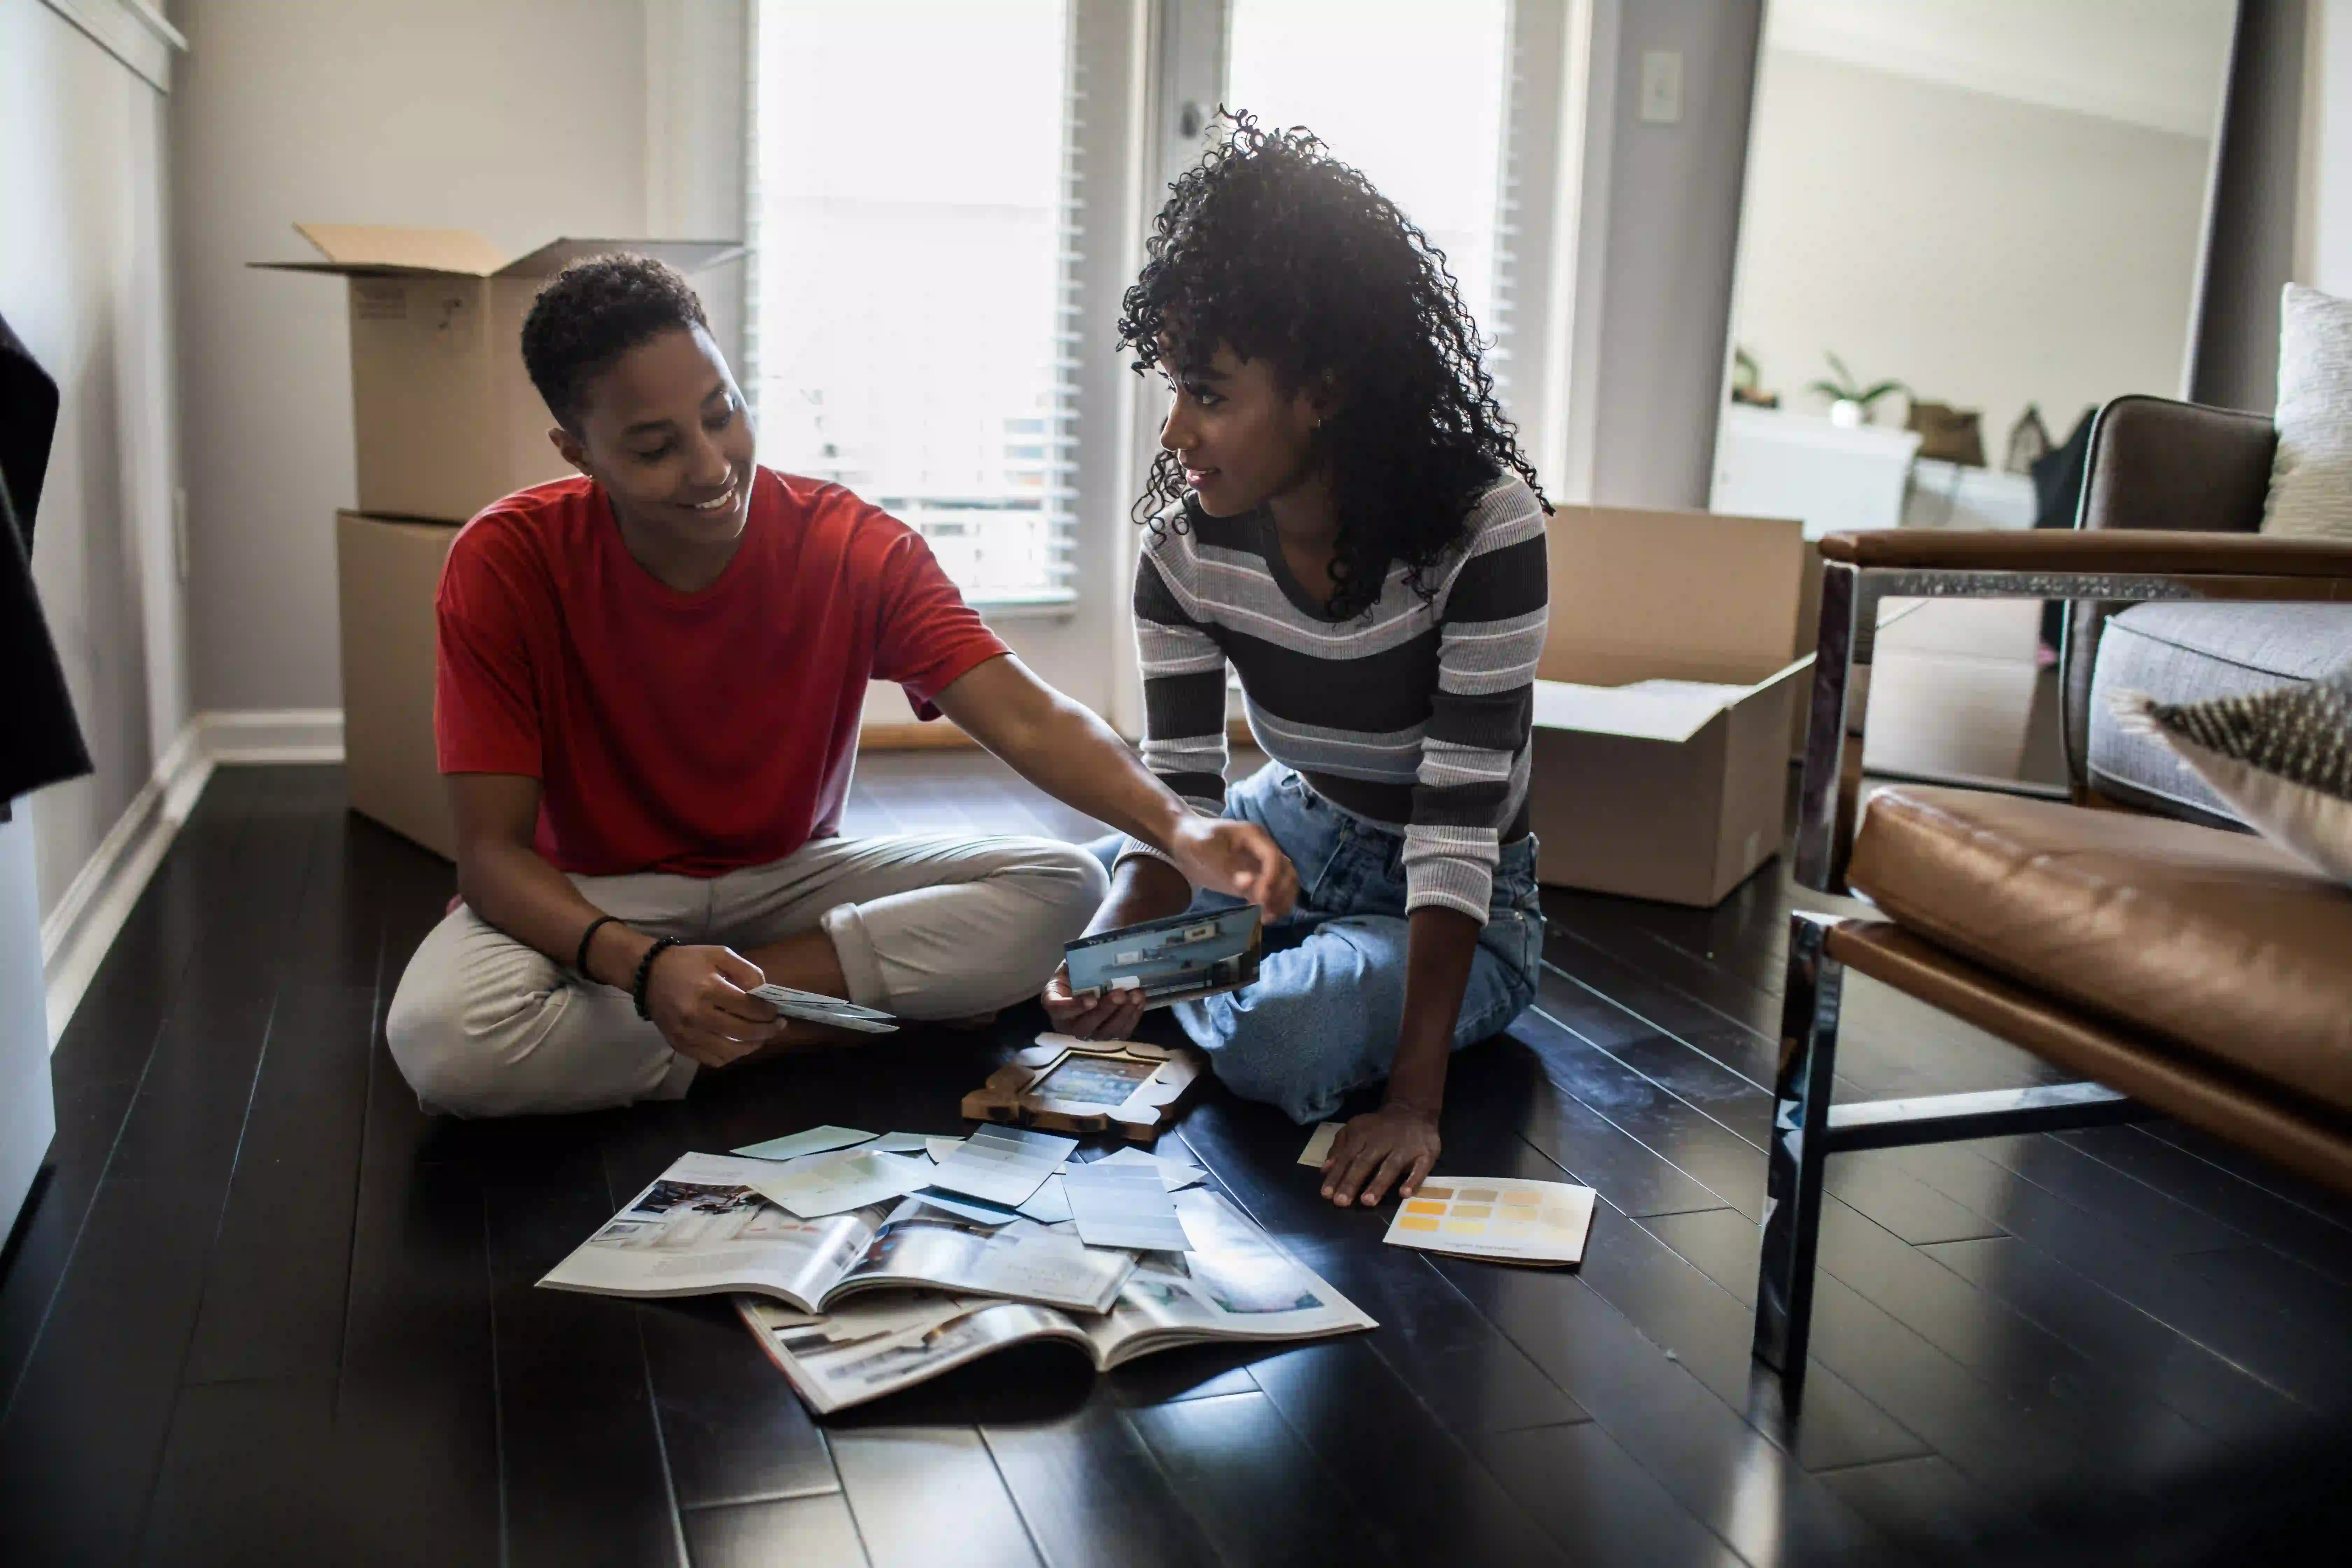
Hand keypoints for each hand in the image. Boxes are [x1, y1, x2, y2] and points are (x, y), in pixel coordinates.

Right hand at [642, 944, 787, 1067]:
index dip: (769, 1012)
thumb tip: (764, 993)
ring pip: (730, 1052)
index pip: (749, 1008)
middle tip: (777, 1026)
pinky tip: (738, 1044)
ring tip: (760, 1037)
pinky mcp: (679, 1045)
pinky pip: (712, 1059)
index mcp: (708, 989)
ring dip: (751, 1047)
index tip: (777, 1011)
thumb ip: (747, 971)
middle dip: (767, 1031)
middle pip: (743, 1033)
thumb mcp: (720, 954)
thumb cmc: (688, 962)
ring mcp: (686, 1034)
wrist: (649, 975)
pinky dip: (730, 1055)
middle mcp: (696, 1015)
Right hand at [1041, 963, 1147, 1041]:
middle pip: (1085, 1025)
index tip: (1092, 998)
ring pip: (1105, 1031)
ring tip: (1136, 995)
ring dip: (1123, 1013)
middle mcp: (1068, 1025)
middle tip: (1120, 993)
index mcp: (1054, 1004)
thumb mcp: (1070, 965)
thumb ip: (1077, 964)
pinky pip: (1120, 1032)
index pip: (1059, 1010)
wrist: (1085, 983)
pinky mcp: (1107, 1035)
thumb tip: (1096, 953)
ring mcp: (1089, 1033)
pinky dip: (1132, 1017)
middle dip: (1105, 1010)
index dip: (1075, 1007)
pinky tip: (1139, 1001)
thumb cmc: (1075, 973)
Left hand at [1167, 818, 1296, 918]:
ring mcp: (1261, 864)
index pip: (1273, 857)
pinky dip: (1275, 904)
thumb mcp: (1205, 851)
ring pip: (1286, 882)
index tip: (1260, 899)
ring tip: (1267, 917)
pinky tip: (1264, 917)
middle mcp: (1263, 849)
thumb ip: (1226, 867)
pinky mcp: (1257, 878)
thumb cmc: (1194, 842)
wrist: (1185, 841)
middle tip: (1265, 911)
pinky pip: (1274, 891)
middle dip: (1280, 891)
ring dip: (1282, 900)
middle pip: (1286, 870)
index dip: (1271, 878)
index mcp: (1253, 836)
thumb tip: (1248, 883)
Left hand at [1321, 1102, 1440, 1207]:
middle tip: (1341, 1202)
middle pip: (1365, 1162)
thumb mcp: (1355, 1130)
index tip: (1326, 1195)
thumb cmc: (1378, 1127)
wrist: (1412, 1110)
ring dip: (1378, 1184)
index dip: (1336, 1176)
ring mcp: (1405, 1147)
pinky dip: (1413, 1180)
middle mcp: (1383, 1141)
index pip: (1347, 1157)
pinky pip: (1420, 1168)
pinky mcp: (1425, 1153)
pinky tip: (1404, 1194)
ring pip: (1391, 1166)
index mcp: (1363, 1135)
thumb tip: (1325, 1170)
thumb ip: (1339, 1148)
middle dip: (1352, 1182)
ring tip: (1367, 1201)